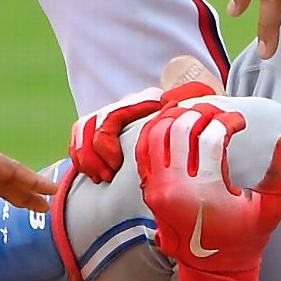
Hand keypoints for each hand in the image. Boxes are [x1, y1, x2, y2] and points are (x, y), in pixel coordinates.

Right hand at [68, 78, 220, 184]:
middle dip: (93, 155)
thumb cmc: (201, 125)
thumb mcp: (198, 120)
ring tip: (101, 178)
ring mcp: (116, 115)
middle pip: (92, 124)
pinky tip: (93, 175)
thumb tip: (178, 109)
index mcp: (146, 102)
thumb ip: (191, 114)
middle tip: (106, 177)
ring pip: (84, 129)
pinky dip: (81, 156)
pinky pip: (80, 138)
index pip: (111, 118)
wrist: (200, 118)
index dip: (106, 144)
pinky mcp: (107, 130)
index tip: (116, 166)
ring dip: (85, 157)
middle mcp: (127, 105)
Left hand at [135, 102, 280, 280]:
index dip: (230, 120)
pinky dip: (157, 129)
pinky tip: (177, 125)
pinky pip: (143, 147)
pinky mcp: (147, 188)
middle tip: (220, 115)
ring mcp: (156, 187)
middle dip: (204, 112)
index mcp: (204, 191)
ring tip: (200, 117)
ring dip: (179, 116)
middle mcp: (174, 187)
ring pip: (158, 131)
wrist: (213, 269)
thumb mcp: (271, 209)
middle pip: (181, 127)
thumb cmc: (245, 238)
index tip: (241, 123)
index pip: (212, 134)